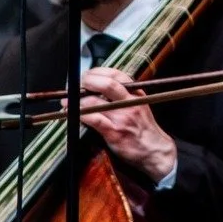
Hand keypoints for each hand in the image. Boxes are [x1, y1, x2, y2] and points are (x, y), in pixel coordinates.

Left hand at [81, 67, 177, 183]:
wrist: (154, 149)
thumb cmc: (144, 127)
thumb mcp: (139, 104)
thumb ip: (123, 94)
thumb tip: (98, 87)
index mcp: (135, 92)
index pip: (116, 74)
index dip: (97, 72)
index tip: (87, 74)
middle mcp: (130, 101)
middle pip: (106, 83)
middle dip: (86, 82)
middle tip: (74, 86)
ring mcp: (122, 117)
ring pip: (97, 101)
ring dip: (77, 100)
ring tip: (67, 102)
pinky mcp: (114, 132)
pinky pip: (94, 119)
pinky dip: (81, 115)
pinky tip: (73, 114)